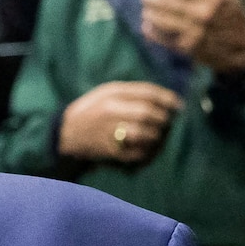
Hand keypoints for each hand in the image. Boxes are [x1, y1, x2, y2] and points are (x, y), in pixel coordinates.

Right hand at [60, 81, 181, 162]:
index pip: (148, 93)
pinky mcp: (111, 150)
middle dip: (164, 118)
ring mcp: (111, 132)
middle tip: (168, 122)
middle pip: (149, 113)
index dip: (168, 99)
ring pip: (147, 133)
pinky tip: (149, 148)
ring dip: (158, 135)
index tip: (178, 105)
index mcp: (111, 93)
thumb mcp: (105, 93)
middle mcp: (111, 111)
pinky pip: (139, 152)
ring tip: (159, 135)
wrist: (65, 134)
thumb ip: (131, 92)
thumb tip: (164, 98)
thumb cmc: (90, 111)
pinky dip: (149, 151)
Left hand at [141, 0, 244, 75]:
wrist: (242, 48)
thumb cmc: (232, 15)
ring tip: (146, 7)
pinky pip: (163, 38)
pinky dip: (152, 31)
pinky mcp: (186, 47)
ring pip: (162, 21)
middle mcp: (202, 15)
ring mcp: (193, 33)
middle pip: (169, 3)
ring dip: (150, 13)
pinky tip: (147, 24)